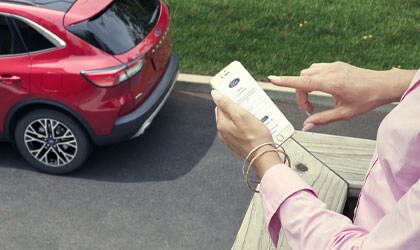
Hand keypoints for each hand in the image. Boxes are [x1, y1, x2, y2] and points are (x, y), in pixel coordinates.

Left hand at [211, 90, 281, 178]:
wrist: (263, 157)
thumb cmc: (255, 136)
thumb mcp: (242, 116)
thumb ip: (227, 104)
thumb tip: (214, 94)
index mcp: (221, 124)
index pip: (220, 105)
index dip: (228, 98)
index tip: (238, 93)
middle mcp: (222, 132)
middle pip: (226, 113)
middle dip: (235, 106)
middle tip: (247, 102)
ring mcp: (229, 139)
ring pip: (233, 121)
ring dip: (240, 115)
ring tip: (253, 112)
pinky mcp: (237, 144)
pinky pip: (238, 130)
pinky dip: (244, 125)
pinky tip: (253, 124)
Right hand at [269, 62, 414, 128]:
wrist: (383, 84)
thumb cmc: (367, 99)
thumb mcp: (345, 114)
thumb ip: (322, 119)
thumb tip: (306, 126)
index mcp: (331, 83)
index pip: (303, 82)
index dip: (285, 82)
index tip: (272, 79)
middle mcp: (330, 71)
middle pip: (302, 79)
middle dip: (300, 94)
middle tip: (309, 110)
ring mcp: (332, 66)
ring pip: (308, 73)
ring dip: (306, 86)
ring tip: (315, 100)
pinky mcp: (335, 64)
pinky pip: (316, 69)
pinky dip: (312, 79)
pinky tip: (321, 89)